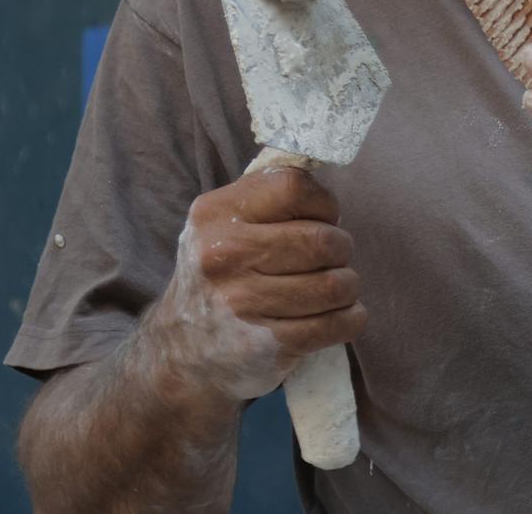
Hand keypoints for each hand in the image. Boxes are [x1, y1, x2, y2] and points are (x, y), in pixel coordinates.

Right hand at [140, 168, 364, 404]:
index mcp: (216, 214)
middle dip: (341, 249)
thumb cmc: (220, 275)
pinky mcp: (266, 345)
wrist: (180, 352)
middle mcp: (223, 256)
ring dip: (347, 285)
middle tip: (330, 258)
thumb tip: (323, 179)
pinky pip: (338, 323)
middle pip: (323, 240)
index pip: (295, 188)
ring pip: (336, 284)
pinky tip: (339, 315)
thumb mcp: (223, 225)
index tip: (322, 218)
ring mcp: (242, 304)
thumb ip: (267, 197)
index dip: (323, 203)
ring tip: (333, 288)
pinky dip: (351, 318)